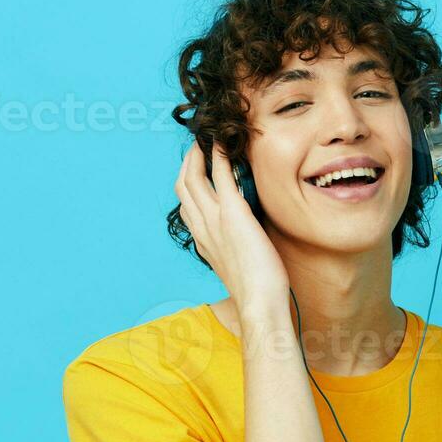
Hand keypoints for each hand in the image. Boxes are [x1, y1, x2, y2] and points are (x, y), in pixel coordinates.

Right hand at [173, 141, 290, 307]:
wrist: (259, 303)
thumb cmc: (256, 290)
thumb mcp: (236, 266)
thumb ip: (233, 247)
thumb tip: (244, 237)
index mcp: (201, 240)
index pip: (185, 205)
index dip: (188, 184)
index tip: (198, 170)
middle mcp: (201, 227)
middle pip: (182, 185)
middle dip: (188, 162)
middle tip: (200, 145)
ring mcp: (214, 219)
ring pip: (193, 177)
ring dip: (199, 154)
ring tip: (209, 139)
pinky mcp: (233, 213)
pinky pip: (221, 175)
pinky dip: (220, 155)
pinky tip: (225, 142)